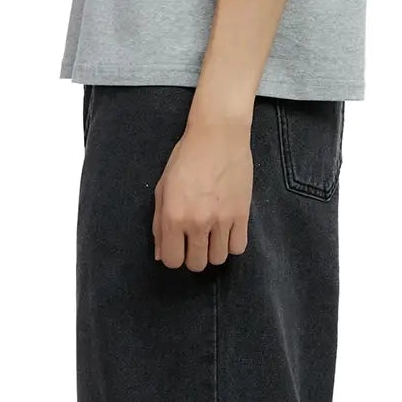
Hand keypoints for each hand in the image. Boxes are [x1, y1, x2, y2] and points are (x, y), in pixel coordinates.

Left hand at [152, 114, 251, 270]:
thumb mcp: (163, 188)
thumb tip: (160, 254)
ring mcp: (221, 221)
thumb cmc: (186, 158)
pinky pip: (238, 248)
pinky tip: (227, 231)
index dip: (174, 256)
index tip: (178, 245)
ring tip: (212, 235)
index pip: (172, 260)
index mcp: (173, 216)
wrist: (218, 137)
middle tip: (195, 240)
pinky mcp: (242, 215)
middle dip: (193, 256)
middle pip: (196, 264)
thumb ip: (159, 223)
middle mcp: (196, 223)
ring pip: (218, 259)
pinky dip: (231, 244)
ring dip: (213, 251)